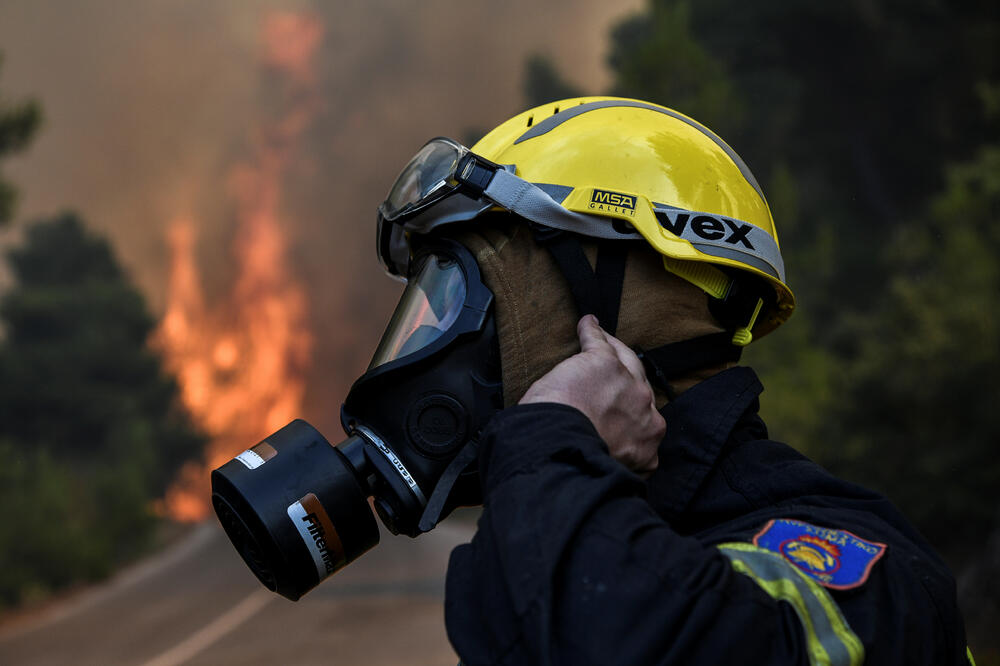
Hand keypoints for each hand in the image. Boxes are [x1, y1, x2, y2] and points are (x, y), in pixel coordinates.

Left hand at [519, 315, 664, 475]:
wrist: (563, 450)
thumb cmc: (577, 465)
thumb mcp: (608, 469)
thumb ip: (614, 460)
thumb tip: (599, 459)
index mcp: (647, 441)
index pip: (644, 422)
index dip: (630, 416)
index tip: (618, 414)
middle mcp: (645, 411)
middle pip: (639, 389)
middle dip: (628, 384)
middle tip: (613, 380)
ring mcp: (627, 384)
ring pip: (626, 360)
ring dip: (614, 349)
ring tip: (604, 341)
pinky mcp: (604, 363)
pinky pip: (599, 341)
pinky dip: (592, 331)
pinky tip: (588, 324)